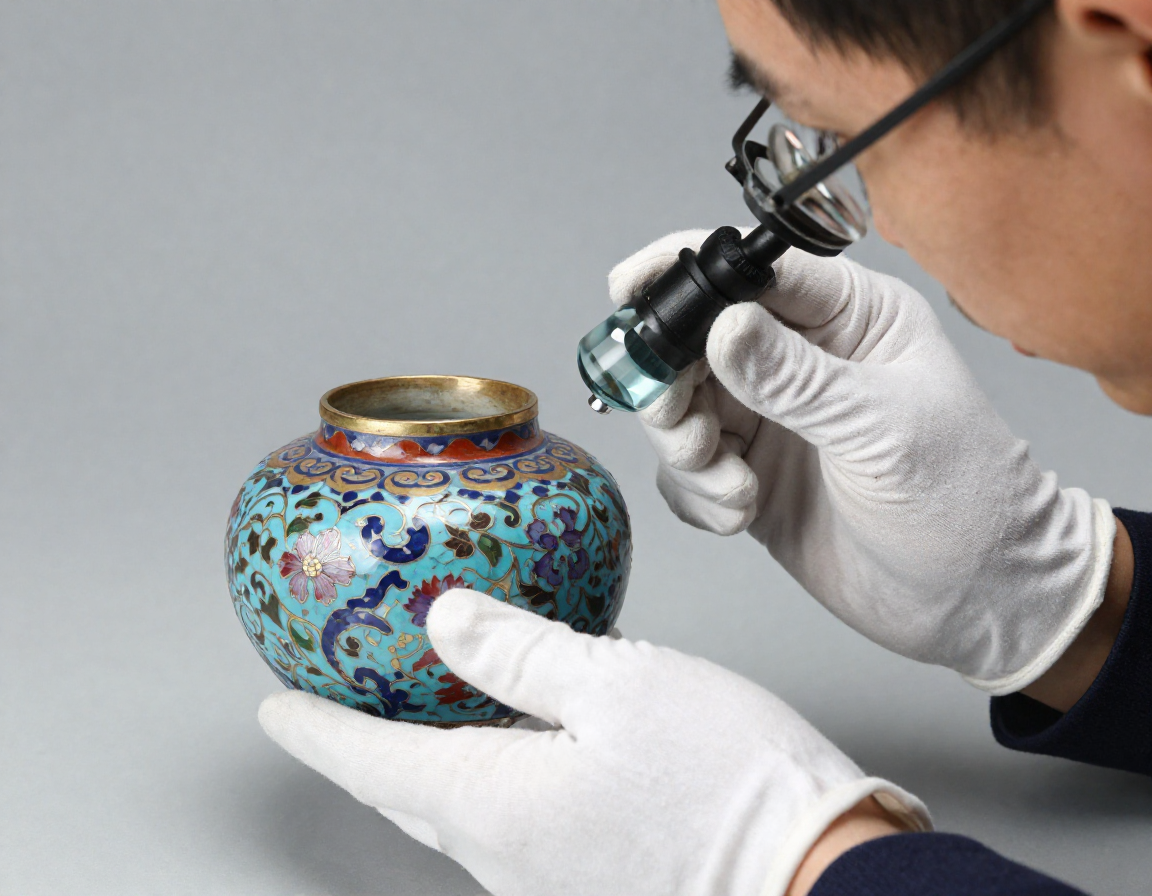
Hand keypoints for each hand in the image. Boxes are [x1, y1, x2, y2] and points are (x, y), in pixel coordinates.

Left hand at [259, 588, 928, 895]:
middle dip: (367, 747)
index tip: (274, 708)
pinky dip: (493, 773)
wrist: (820, 878)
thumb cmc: (729, 783)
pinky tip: (523, 735)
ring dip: (430, 759)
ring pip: (463, 809)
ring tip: (423, 704)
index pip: (373, 766)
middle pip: (410, 794)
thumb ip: (520, 653)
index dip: (318, 732)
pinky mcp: (596, 879)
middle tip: (344, 700)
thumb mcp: (618, 686)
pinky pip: (517, 820)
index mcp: (497, 808)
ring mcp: (553, 880)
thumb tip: (443, 621)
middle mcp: (510, 860)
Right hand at [609, 232, 1115, 693]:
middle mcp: (802, 359)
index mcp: (849, 317)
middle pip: (696, 338)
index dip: (685, 269)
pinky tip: (741, 511)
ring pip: (681, 405)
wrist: (972, 600)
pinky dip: (696, 492)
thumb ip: (795, 379)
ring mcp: (772, 418)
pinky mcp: (750, 473)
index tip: (630, 289)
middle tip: (680, 420)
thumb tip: (721, 328)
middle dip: (671, 379)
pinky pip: (687, 469)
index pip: (754, 269)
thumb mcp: (883, 429)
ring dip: (683, 444)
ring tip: (725, 477)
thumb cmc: (964, 500)